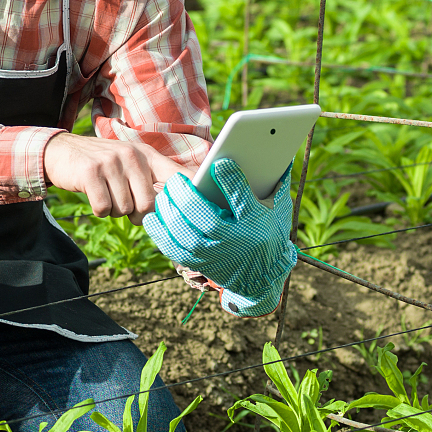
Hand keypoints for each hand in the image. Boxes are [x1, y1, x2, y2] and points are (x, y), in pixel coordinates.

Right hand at [43, 131, 190, 218]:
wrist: (61, 152)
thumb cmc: (103, 166)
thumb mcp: (131, 165)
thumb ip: (153, 182)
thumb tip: (177, 209)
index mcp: (148, 155)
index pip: (178, 175)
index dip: (190, 193)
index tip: (200, 206)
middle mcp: (132, 155)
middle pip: (148, 204)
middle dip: (136, 213)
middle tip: (125, 203)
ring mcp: (111, 162)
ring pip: (125, 209)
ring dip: (115, 210)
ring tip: (107, 193)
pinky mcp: (91, 172)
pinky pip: (104, 208)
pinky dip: (99, 210)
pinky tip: (94, 195)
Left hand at [143, 157, 297, 316]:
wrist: (262, 276)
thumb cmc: (268, 233)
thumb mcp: (277, 209)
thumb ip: (274, 183)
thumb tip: (277, 155)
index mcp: (255, 223)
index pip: (242, 199)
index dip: (230, 180)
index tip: (219, 163)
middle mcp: (233, 241)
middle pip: (204, 217)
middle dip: (186, 195)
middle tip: (177, 180)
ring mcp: (212, 254)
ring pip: (183, 232)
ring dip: (169, 211)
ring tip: (165, 194)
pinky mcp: (198, 263)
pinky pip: (172, 247)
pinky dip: (159, 231)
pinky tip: (154, 216)